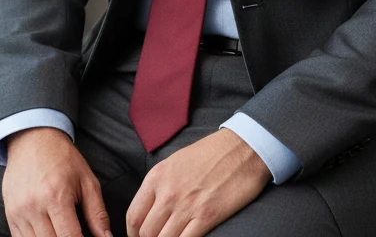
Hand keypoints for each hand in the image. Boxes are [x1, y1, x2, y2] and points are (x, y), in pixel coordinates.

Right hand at [2, 126, 112, 236]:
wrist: (33, 139)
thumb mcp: (87, 180)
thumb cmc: (62, 158)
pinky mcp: (10, 216)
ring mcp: (19, 213)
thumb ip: (97, 213)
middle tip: (75, 232)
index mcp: (57, 197)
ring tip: (63, 230)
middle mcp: (34, 207)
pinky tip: (48, 232)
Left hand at [125, 129, 271, 236]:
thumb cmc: (211, 152)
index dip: (133, 234)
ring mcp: (187, 205)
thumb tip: (151, 209)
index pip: (133, 216)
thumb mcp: (176, 161)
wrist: (242, 147)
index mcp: (158, 176)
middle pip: (146, 233)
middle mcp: (168, 192)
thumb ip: (161, 185)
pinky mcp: (207, 217)